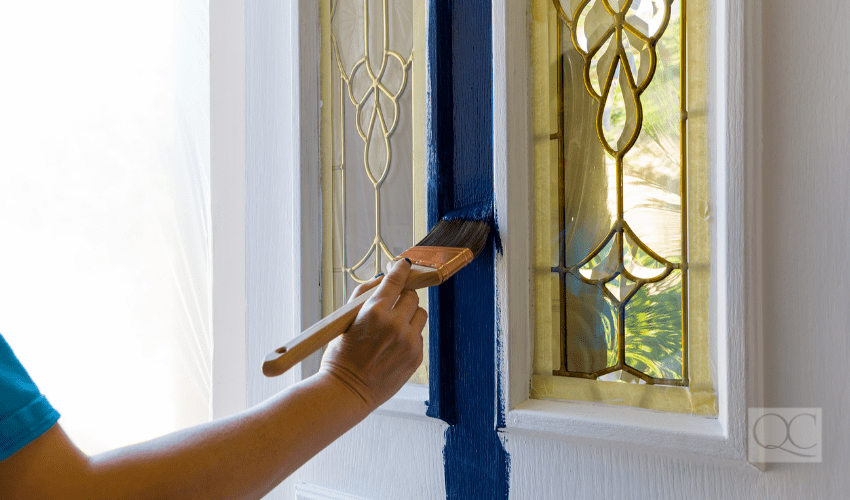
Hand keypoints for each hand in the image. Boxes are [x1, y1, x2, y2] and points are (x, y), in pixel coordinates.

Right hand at [319, 259, 426, 410]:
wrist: (346, 391)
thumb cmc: (340, 355)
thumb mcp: (345, 319)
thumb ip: (364, 295)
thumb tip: (383, 279)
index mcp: (374, 311)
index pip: (396, 281)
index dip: (401, 270)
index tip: (404, 266)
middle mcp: (395, 324)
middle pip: (412, 296)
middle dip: (402, 298)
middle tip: (390, 306)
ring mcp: (408, 341)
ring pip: (420, 314)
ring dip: (409, 316)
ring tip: (392, 328)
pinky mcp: (415, 356)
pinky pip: (419, 335)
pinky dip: (409, 335)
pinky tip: (393, 346)